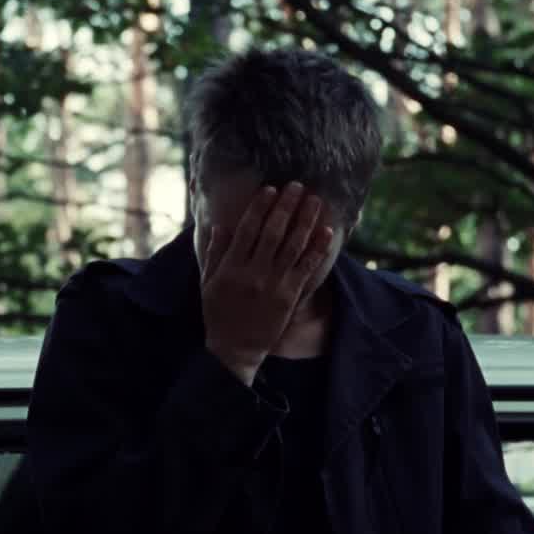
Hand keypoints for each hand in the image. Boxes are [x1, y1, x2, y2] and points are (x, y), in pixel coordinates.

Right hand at [199, 182, 333, 386]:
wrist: (235, 347)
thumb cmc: (218, 314)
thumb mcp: (208, 283)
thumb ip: (215, 254)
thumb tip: (221, 226)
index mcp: (231, 268)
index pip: (247, 230)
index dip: (259, 208)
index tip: (270, 189)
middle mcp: (254, 272)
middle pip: (273, 233)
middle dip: (285, 207)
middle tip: (296, 186)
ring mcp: (274, 284)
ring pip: (293, 246)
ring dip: (305, 221)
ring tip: (314, 201)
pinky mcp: (290, 295)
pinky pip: (306, 267)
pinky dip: (317, 248)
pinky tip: (325, 231)